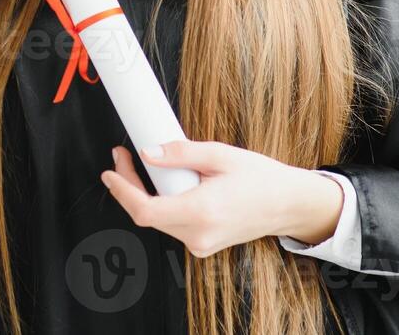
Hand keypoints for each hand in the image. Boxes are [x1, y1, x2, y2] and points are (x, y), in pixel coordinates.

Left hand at [100, 142, 343, 257]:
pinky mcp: (204, 245)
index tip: (110, 171)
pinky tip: (169, 184)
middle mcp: (198, 235)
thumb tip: (148, 153)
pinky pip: (172, 224)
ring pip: (158, 220)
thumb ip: (180, 154)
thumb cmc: (260, 178)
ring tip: (150, 165)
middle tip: (126, 155)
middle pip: (147, 215)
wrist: (288, 204)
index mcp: (201, 212)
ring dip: (146, 194)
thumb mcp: (220, 155)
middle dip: (131, 185)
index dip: (121, 190)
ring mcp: (201, 244)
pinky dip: (164, 203)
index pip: (145, 210)